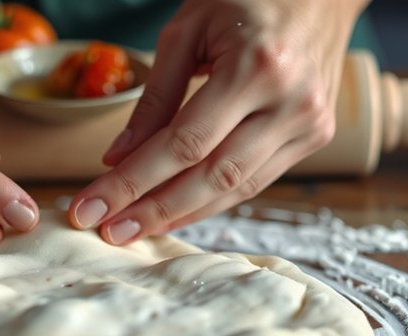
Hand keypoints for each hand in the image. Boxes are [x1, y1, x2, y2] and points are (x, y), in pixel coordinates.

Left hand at [68, 0, 367, 243]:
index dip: (134, 182)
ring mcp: (310, 123)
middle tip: (109, 231)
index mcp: (257, 66)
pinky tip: (174, 212)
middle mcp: (291, 102)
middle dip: (153, 210)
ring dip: (181, 214)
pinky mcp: (315, 136)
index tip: (92, 207)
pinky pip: (255, 180)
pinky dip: (212, 200)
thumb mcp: (187, 30)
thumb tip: (118, 158)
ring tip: (133, 229)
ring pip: (236, 188)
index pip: (184, 144)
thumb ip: (154, 97)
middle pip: (211, 176)